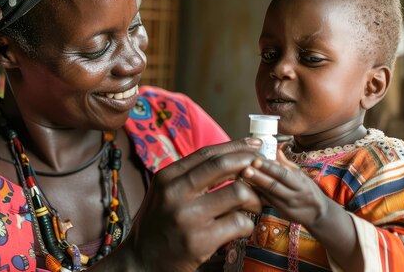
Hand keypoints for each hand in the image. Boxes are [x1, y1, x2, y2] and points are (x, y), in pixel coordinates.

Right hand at [121, 138, 263, 271]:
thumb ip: (190, 177)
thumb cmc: (159, 225)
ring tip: (254, 206)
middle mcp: (175, 193)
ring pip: (238, 193)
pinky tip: (241, 228)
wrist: (141, 262)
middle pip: (224, 166)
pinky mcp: (200, 241)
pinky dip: (247, 225)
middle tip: (262, 172)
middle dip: (250, 165)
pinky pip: (239, 223)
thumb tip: (230, 158)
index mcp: (167, 177)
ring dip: (254, 198)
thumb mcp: (164, 193)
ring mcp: (188, 217)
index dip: (236, 146)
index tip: (255, 144)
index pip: (207, 154)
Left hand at [241, 151, 329, 228]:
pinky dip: (256, 195)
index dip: (269, 168)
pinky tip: (245, 188)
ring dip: (254, 186)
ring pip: (268, 196)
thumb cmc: (309, 191)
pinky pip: (267, 203)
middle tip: (244, 169)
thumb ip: (288, 165)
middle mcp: (293, 196)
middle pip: (274, 186)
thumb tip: (276, 150)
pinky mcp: (280, 214)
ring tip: (241, 177)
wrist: (319, 215)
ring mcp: (286, 207)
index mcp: (300, 184)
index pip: (283, 174)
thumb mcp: (303, 177)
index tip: (256, 159)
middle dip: (258, 177)